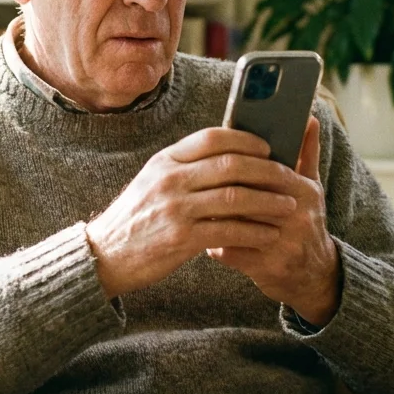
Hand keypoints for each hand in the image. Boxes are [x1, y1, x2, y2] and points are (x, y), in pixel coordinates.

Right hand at [86, 128, 299, 298]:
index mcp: (165, 160)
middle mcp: (170, 179)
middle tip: (289, 177)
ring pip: (235, 197)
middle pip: (230, 165)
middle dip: (267, 171)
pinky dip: (254, 232)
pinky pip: (228, 231)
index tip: (268, 147)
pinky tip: (269, 234)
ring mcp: (175, 208)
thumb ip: (185, 167)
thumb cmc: (136, 218)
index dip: (245, 140)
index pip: (212, 138)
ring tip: (288, 205)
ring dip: (268, 201)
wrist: (104, 255)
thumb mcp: (153, 181)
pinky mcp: (181, 238)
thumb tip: (228, 155)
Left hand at [206, 117, 341, 326]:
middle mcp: (295, 216)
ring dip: (211, 217)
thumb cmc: (307, 223)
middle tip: (194, 185)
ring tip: (194, 209)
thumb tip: (309, 117)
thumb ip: (307, 152)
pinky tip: (203, 239)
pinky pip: (231, 252)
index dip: (236, 165)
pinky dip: (214, 245)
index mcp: (302, 191)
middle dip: (218, 191)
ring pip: (234, 223)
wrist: (315, 276)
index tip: (213, 161)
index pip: (264, 169)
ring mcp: (282, 243)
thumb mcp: (311, 188)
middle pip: (245, 195)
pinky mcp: (267, 268)